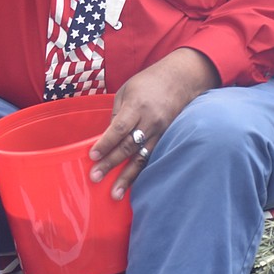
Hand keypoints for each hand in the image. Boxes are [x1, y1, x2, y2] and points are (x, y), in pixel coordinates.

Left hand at [88, 49, 219, 198]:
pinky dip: (142, 172)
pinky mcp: (168, 138)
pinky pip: (153, 158)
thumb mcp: (126, 91)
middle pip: (128, 146)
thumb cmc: (148, 82)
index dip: (105, 143)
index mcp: (137, 106)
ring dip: (127, 177)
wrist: (181, 80)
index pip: (119, 129)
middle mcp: (150, 121)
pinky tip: (134, 184)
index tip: (92, 156)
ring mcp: (162, 132)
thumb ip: (116, 114)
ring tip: (115, 194)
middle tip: (95, 178)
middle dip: (111, 164)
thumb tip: (107, 136)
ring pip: (142, 158)